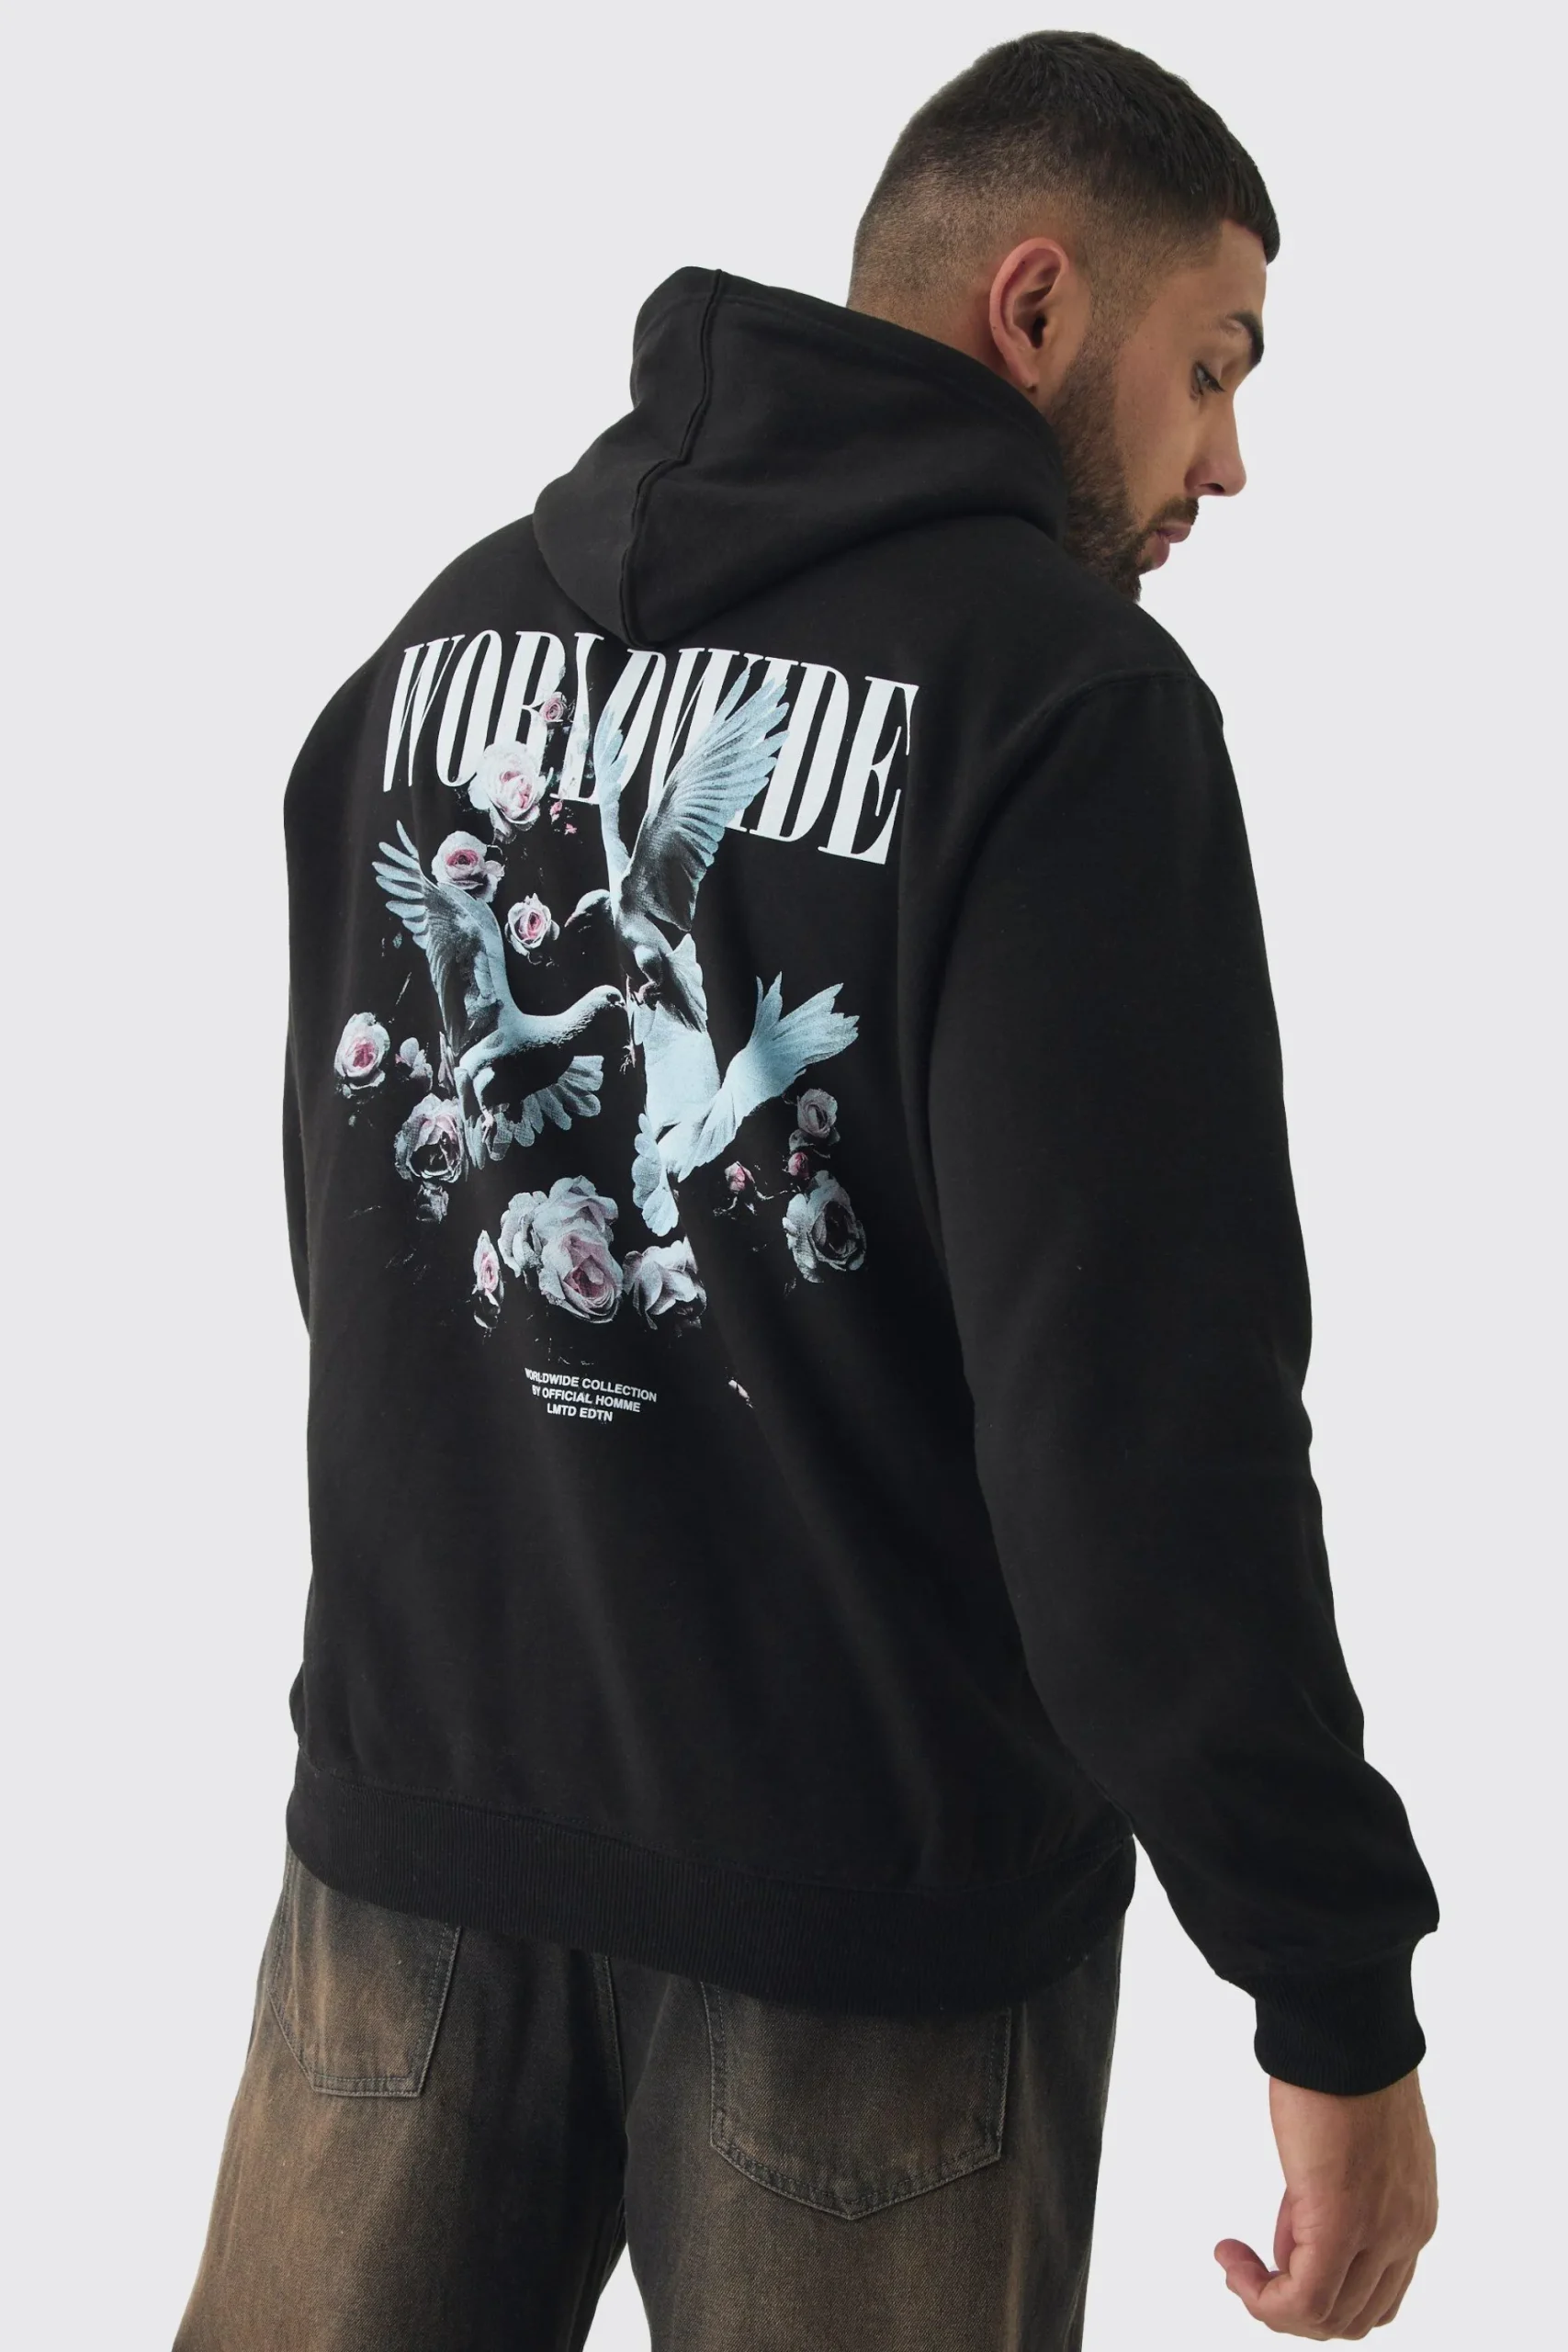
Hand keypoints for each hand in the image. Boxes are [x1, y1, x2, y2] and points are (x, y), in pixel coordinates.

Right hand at [1215, 2070, 1436, 2337]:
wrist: (1344, 2029)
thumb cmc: (1341, 2067)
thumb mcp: (1349, 2146)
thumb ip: (1335, 2194)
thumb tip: (1296, 2234)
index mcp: (1414, 2213)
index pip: (1375, 2295)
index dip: (1321, 2289)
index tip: (1274, 2250)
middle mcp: (1408, 2232)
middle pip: (1353, 2317)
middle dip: (1294, 2305)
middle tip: (1250, 2269)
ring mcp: (1380, 2232)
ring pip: (1328, 2318)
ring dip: (1274, 2304)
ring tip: (1238, 2265)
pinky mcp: (1341, 2224)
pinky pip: (1303, 2300)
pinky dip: (1262, 2296)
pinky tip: (1233, 2259)